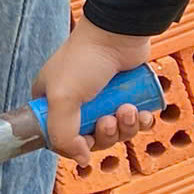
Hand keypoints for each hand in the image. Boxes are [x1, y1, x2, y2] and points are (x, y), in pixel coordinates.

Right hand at [31, 16, 154, 157]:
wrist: (118, 34)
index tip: (85, 139)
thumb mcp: (63, 99)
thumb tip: (81, 160)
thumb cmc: (85, 59)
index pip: (60, 138)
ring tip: (127, 109)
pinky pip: (134, 122)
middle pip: (90, 138)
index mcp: (51, 102)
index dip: (75, 145)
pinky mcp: (126, 96)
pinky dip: (140, 121)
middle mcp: (75, 102)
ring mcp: (102, 100)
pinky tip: (142, 111)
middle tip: (109, 119)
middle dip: (105, 134)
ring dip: (125, 126)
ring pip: (115, 132)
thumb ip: (63, 135)